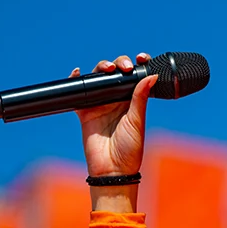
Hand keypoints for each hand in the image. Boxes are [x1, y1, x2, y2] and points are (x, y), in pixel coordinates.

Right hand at [70, 53, 157, 177]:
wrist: (112, 169)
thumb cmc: (130, 148)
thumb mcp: (137, 120)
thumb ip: (140, 97)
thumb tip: (151, 75)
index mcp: (133, 100)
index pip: (135, 76)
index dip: (138, 64)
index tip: (142, 58)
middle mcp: (117, 99)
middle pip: (115, 72)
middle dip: (119, 63)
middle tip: (124, 67)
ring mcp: (100, 104)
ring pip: (98, 78)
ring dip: (101, 67)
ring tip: (108, 68)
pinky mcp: (85, 111)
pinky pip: (78, 93)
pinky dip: (76, 80)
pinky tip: (77, 72)